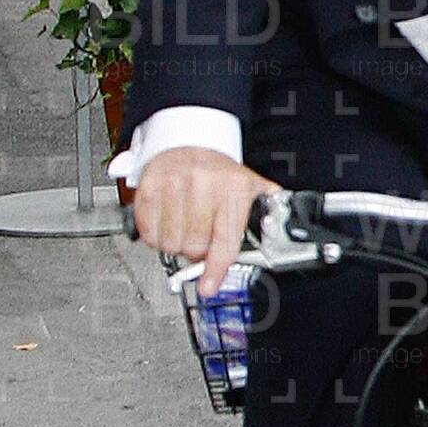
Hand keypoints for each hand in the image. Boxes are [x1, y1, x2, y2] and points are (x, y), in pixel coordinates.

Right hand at [132, 146, 280, 297]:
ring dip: (177, 243)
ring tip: (185, 227)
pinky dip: (156, 235)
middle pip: (195, 247)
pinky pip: (149, 232)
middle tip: (200, 238)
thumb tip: (278, 242)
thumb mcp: (249, 186)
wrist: (188, 140)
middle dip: (197, 251)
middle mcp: (203, 183)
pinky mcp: (149, 187)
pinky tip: (167, 221)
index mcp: (233, 187)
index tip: (208, 286)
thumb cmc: (219, 171)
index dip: (216, 269)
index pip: (225, 240)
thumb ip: (266, 214)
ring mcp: (173, 184)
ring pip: (171, 243)